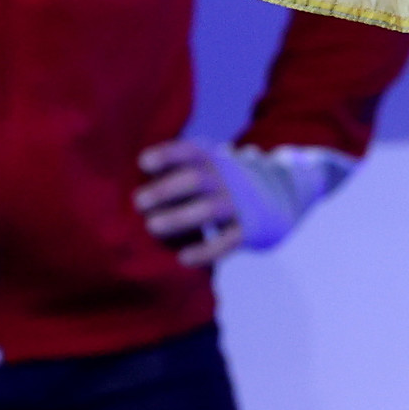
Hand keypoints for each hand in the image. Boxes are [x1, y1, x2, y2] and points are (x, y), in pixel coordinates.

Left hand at [135, 138, 356, 268]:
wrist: (283, 197)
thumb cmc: (227, 184)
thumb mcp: (211, 167)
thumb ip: (179, 170)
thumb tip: (126, 181)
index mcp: (214, 160)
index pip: (190, 151)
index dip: (168, 154)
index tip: (143, 163)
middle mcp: (227, 179)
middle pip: (196, 178)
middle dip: (166, 189)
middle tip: (139, 202)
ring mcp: (239, 204)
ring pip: (209, 209)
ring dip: (179, 217)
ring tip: (152, 226)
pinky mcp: (250, 229)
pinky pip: (227, 240)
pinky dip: (205, 250)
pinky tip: (182, 258)